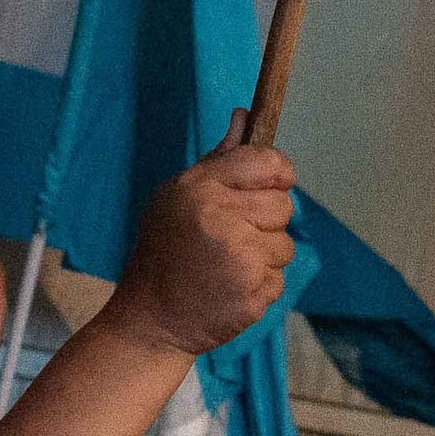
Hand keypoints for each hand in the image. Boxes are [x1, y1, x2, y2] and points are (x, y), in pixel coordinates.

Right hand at [108, 144, 294, 359]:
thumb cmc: (165, 251)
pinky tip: (229, 287)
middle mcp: (220, 219)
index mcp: (200, 188)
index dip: (278, 170)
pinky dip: (260, 284)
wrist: (149, 320)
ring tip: (226, 264)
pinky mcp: (251, 295)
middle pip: (283, 206)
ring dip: (264, 256)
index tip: (274, 181)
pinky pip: (279, 279)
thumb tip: (245, 116)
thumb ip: (219, 160)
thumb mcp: (178, 196)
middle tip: (234, 235)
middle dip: (267, 220)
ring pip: (285, 245)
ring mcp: (238, 259)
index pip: (267, 161)